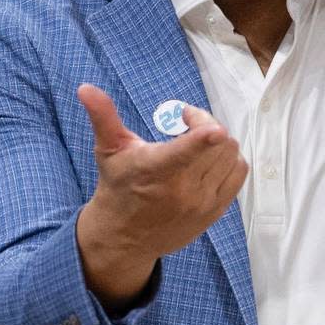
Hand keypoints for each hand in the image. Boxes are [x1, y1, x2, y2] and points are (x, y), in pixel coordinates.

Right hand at [75, 84, 247, 310]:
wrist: (125, 236)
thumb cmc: (118, 185)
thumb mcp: (109, 150)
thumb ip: (103, 117)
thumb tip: (85, 87)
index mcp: (155, 171)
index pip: (184, 153)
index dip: (203, 138)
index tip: (213, 128)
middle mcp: (182, 190)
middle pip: (216, 142)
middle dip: (204, 123)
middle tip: (185, 123)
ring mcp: (202, 202)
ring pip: (231, 155)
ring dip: (218, 140)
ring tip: (197, 142)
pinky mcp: (216, 210)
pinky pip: (239, 172)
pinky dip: (230, 158)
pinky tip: (211, 157)